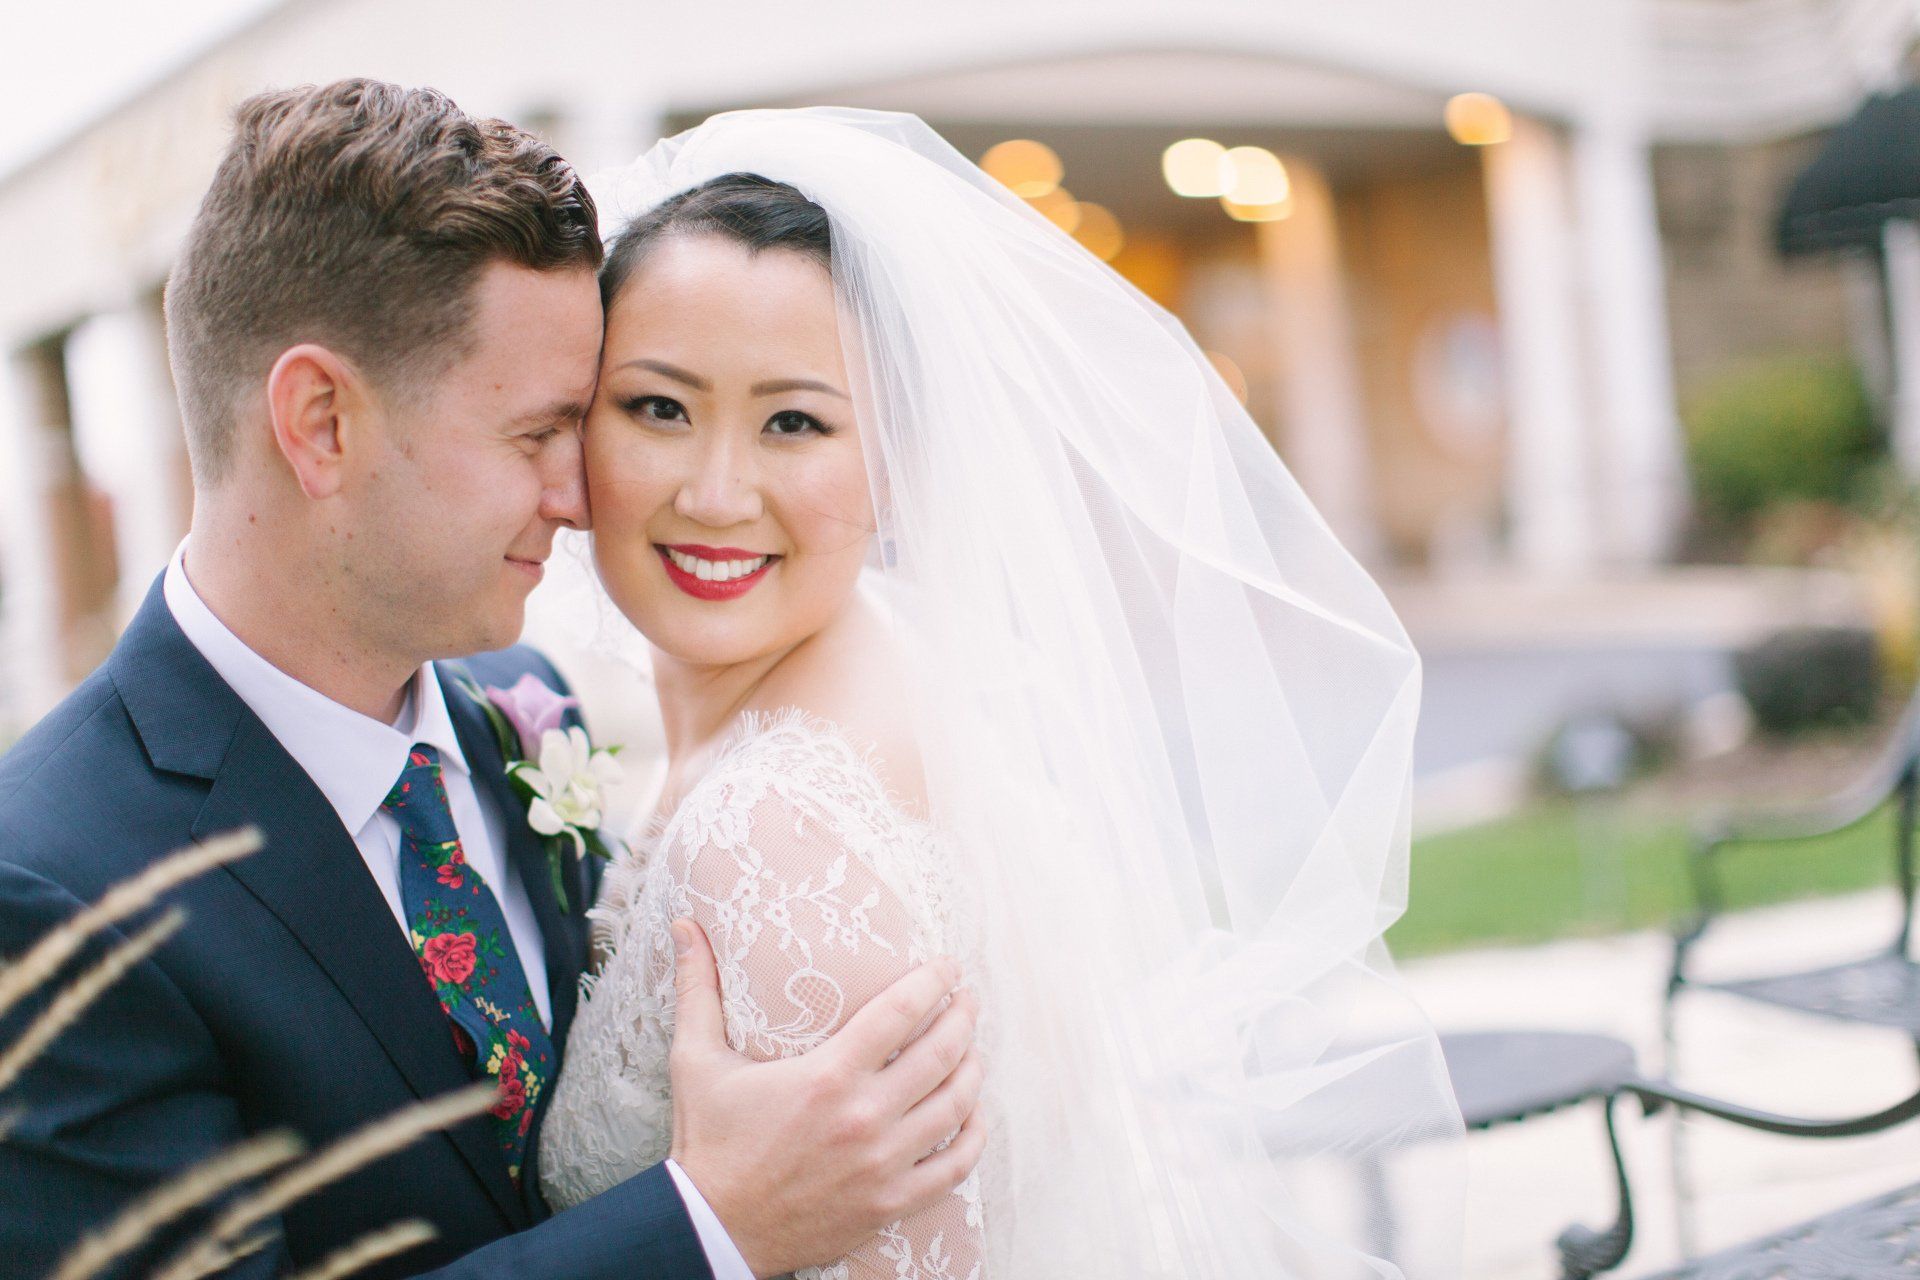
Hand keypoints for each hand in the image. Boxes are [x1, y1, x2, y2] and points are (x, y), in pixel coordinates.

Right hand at [665, 918, 984, 1277]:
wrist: (711, 1229)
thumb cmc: (708, 1143)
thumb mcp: (696, 1060)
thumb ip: (697, 988)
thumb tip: (685, 926)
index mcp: (826, 1076)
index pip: (901, 1013)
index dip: (933, 982)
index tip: (947, 967)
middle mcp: (863, 1118)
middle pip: (941, 1054)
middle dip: (962, 1019)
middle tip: (967, 1000)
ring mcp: (882, 1164)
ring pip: (955, 1106)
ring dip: (973, 1069)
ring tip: (973, 1048)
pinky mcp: (889, 1203)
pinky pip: (954, 1167)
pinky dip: (973, 1137)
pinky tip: (973, 1115)